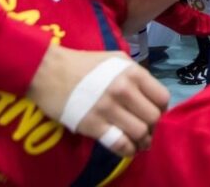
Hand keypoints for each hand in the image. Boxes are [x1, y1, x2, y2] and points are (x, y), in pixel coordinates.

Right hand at [27, 46, 169, 155]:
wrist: (47, 71)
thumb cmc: (84, 64)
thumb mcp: (116, 60)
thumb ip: (136, 74)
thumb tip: (151, 93)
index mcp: (132, 73)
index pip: (162, 98)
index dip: (162, 108)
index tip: (155, 113)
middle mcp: (123, 90)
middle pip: (154, 118)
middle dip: (153, 126)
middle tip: (147, 129)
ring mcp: (107, 109)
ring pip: (140, 133)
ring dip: (143, 140)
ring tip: (140, 141)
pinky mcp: (92, 125)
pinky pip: (119, 144)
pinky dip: (127, 150)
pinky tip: (128, 149)